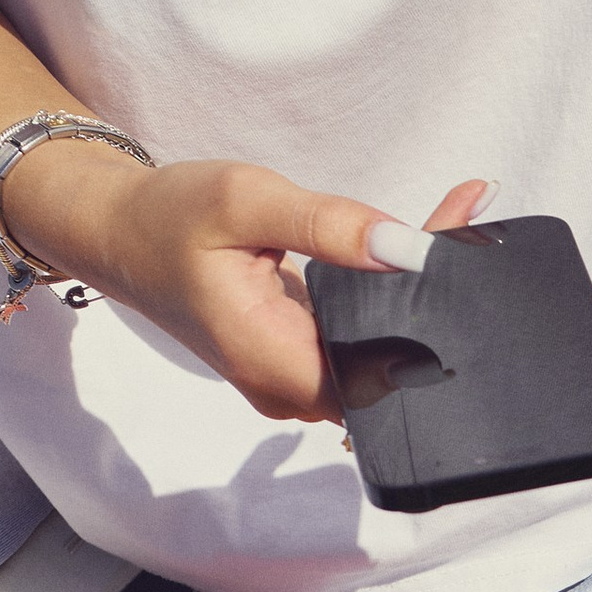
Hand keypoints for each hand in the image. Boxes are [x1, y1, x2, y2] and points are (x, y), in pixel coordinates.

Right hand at [0, 146, 491, 419]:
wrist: (119, 235)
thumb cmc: (167, 217)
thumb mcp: (245, 202)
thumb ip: (329, 226)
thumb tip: (408, 250)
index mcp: (275, 363)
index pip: (384, 365)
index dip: (430, 313)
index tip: (461, 244)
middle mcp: (291, 389)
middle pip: (393, 363)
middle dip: (439, 296)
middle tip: (473, 218)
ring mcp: (298, 381)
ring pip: (382, 352)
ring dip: (421, 294)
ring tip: (460, 222)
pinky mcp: (303, 361)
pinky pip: (363, 339)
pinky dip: (393, 296)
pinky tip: (424, 247)